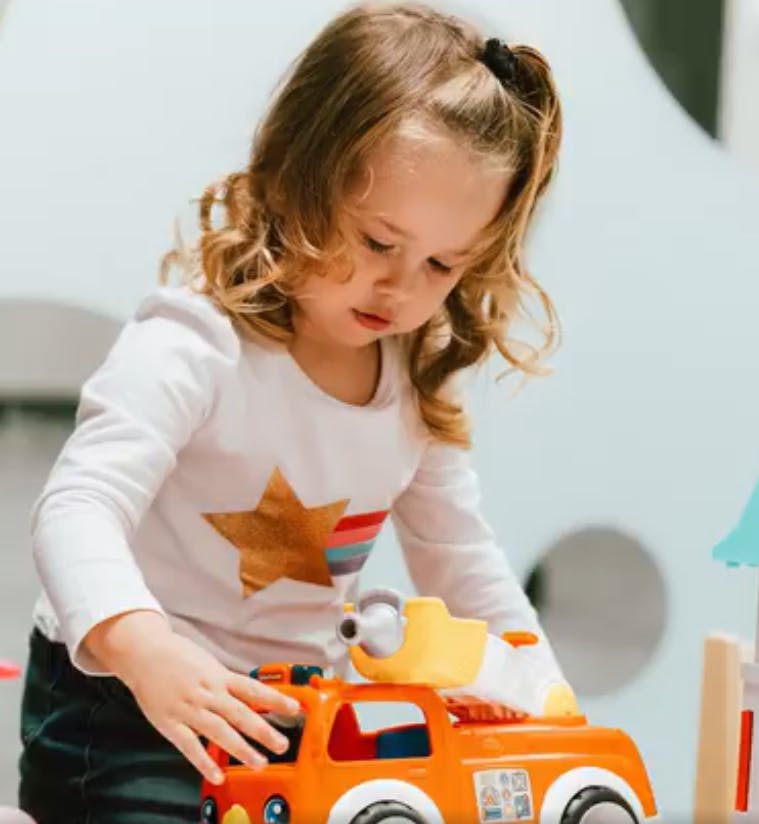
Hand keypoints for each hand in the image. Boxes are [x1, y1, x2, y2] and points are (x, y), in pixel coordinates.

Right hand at [84, 612, 300, 783]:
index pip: (253, 688)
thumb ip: (227, 683)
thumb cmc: (178, 657)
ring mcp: (189, 709)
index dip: (275, 699)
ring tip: (260, 762)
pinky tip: (218, 775)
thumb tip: (251, 696)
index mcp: (219, 676)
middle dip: (263, 731)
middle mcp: (208, 693)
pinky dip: (204, 761)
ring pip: (219, 732)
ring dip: (241, 749)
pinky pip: (190, 746)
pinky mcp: (171, 723)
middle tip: (282, 744)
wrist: (144, 655)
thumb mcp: (208, 664)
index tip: (294, 708)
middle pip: (240, 713)